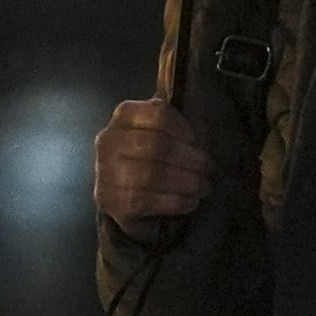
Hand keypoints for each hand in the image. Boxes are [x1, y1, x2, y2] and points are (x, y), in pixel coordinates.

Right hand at [93, 99, 215, 239]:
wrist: (122, 196)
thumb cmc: (150, 158)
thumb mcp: (162, 132)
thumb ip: (180, 128)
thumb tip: (205, 131)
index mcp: (125, 115)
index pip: (159, 114)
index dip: (185, 128)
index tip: (198, 142)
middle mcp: (109, 140)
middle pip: (157, 145)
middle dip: (191, 159)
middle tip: (208, 169)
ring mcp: (106, 171)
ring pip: (151, 175)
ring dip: (186, 182)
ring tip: (203, 187)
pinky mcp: (111, 201)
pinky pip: (147, 200)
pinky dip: (175, 202)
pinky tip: (191, 201)